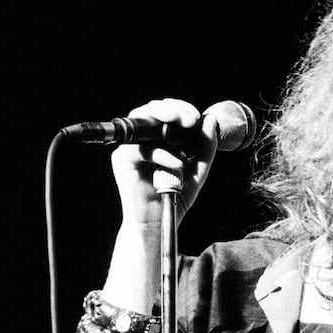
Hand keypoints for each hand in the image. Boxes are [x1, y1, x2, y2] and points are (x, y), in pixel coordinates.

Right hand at [111, 98, 218, 226]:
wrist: (160, 223)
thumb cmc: (175, 197)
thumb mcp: (198, 169)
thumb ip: (205, 146)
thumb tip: (210, 118)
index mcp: (159, 138)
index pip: (167, 112)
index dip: (181, 108)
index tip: (198, 118)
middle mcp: (143, 140)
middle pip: (152, 109)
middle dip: (174, 108)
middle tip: (191, 119)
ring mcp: (131, 148)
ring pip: (142, 119)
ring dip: (165, 116)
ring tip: (185, 125)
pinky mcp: (123, 160)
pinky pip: (141, 149)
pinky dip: (162, 154)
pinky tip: (178, 164)